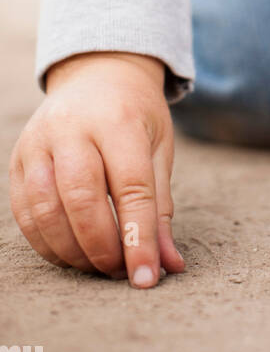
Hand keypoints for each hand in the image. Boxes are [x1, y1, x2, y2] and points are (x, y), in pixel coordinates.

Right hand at [8, 51, 184, 287]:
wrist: (97, 73)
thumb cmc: (134, 116)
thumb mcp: (158, 149)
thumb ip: (160, 207)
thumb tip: (168, 265)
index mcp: (118, 120)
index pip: (131, 186)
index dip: (138, 237)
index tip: (147, 277)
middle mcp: (73, 127)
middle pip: (81, 198)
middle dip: (102, 246)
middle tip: (120, 271)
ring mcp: (39, 142)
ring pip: (46, 210)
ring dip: (72, 251)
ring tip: (98, 265)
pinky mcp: (18, 159)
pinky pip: (25, 212)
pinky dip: (47, 243)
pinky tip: (71, 253)